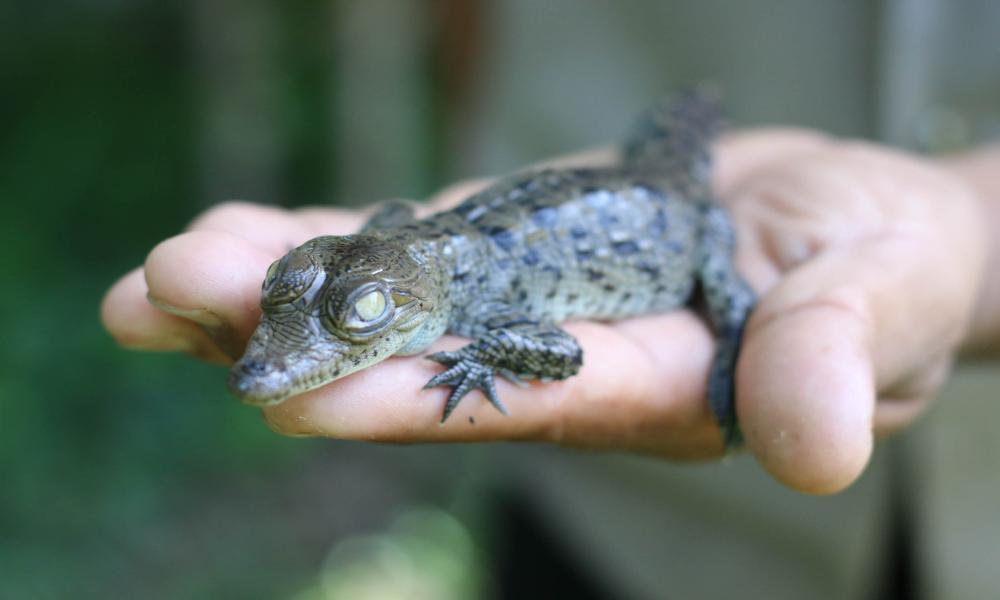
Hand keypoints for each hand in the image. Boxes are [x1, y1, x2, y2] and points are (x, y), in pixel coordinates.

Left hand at [101, 129, 989, 493]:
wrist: (845, 220)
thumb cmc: (882, 261)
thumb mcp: (883, 297)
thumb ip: (840, 355)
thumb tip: (816, 447)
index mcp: (654, 391)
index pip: (522, 401)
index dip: (414, 396)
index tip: (299, 393)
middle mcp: (564, 363)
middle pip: (414, 363)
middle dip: (292, 340)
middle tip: (168, 302)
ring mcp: (522, 307)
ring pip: (385, 308)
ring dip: (272, 294)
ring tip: (158, 280)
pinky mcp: (505, 255)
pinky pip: (403, 255)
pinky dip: (320, 250)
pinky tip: (232, 249)